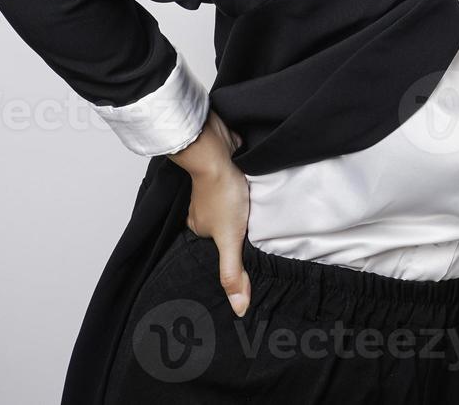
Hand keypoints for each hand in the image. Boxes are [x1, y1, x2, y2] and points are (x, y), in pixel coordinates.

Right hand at [178, 111, 252, 317]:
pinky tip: (255, 189)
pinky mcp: (226, 170)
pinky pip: (237, 184)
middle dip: (239, 228)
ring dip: (244, 206)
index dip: (233, 249)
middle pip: (225, 224)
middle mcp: (202, 209)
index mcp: (198, 227)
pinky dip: (245, 187)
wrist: (217, 149)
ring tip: (260, 212)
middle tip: (257, 231)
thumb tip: (238, 308)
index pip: (219, 245)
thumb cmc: (220, 191)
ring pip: (231, 204)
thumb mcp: (230, 238)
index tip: (247, 252)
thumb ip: (233, 271)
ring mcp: (213, 188)